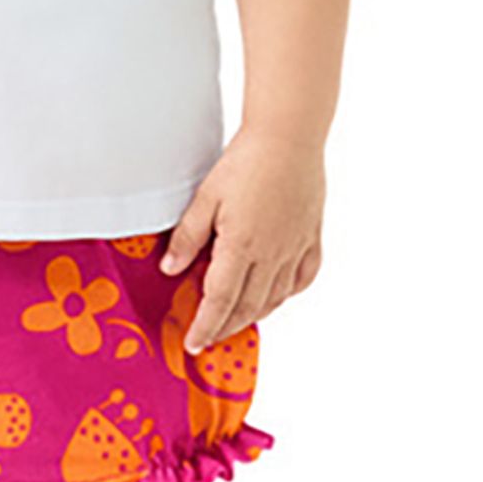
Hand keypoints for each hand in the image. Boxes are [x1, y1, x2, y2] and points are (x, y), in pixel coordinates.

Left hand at [160, 125, 324, 352]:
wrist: (289, 138)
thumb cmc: (245, 162)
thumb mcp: (205, 197)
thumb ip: (188, 237)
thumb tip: (171, 269)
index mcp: (241, 248)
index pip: (220, 301)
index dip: (206, 326)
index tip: (194, 343)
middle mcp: (271, 256)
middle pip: (247, 306)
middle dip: (226, 327)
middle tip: (211, 337)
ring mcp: (295, 249)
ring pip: (275, 298)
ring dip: (254, 315)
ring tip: (237, 321)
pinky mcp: (311, 238)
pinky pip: (302, 279)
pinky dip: (286, 294)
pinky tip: (276, 295)